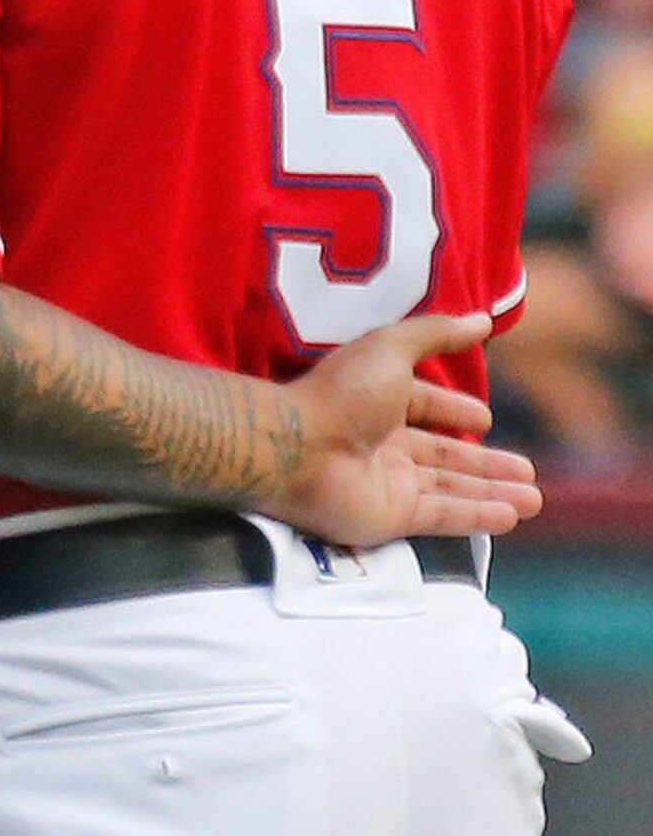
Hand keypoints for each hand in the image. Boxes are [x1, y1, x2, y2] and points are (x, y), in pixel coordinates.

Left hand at [278, 312, 540, 546]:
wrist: (299, 449)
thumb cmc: (342, 392)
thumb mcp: (393, 347)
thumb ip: (438, 334)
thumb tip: (482, 319)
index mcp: (382, 399)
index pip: (426, 406)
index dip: (455, 409)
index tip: (486, 417)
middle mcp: (387, 442)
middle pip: (446, 454)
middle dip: (487, 462)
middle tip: (526, 470)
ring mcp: (390, 482)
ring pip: (453, 488)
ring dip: (493, 492)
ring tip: (535, 499)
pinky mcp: (394, 517)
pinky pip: (445, 515)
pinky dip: (478, 516)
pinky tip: (510, 517)